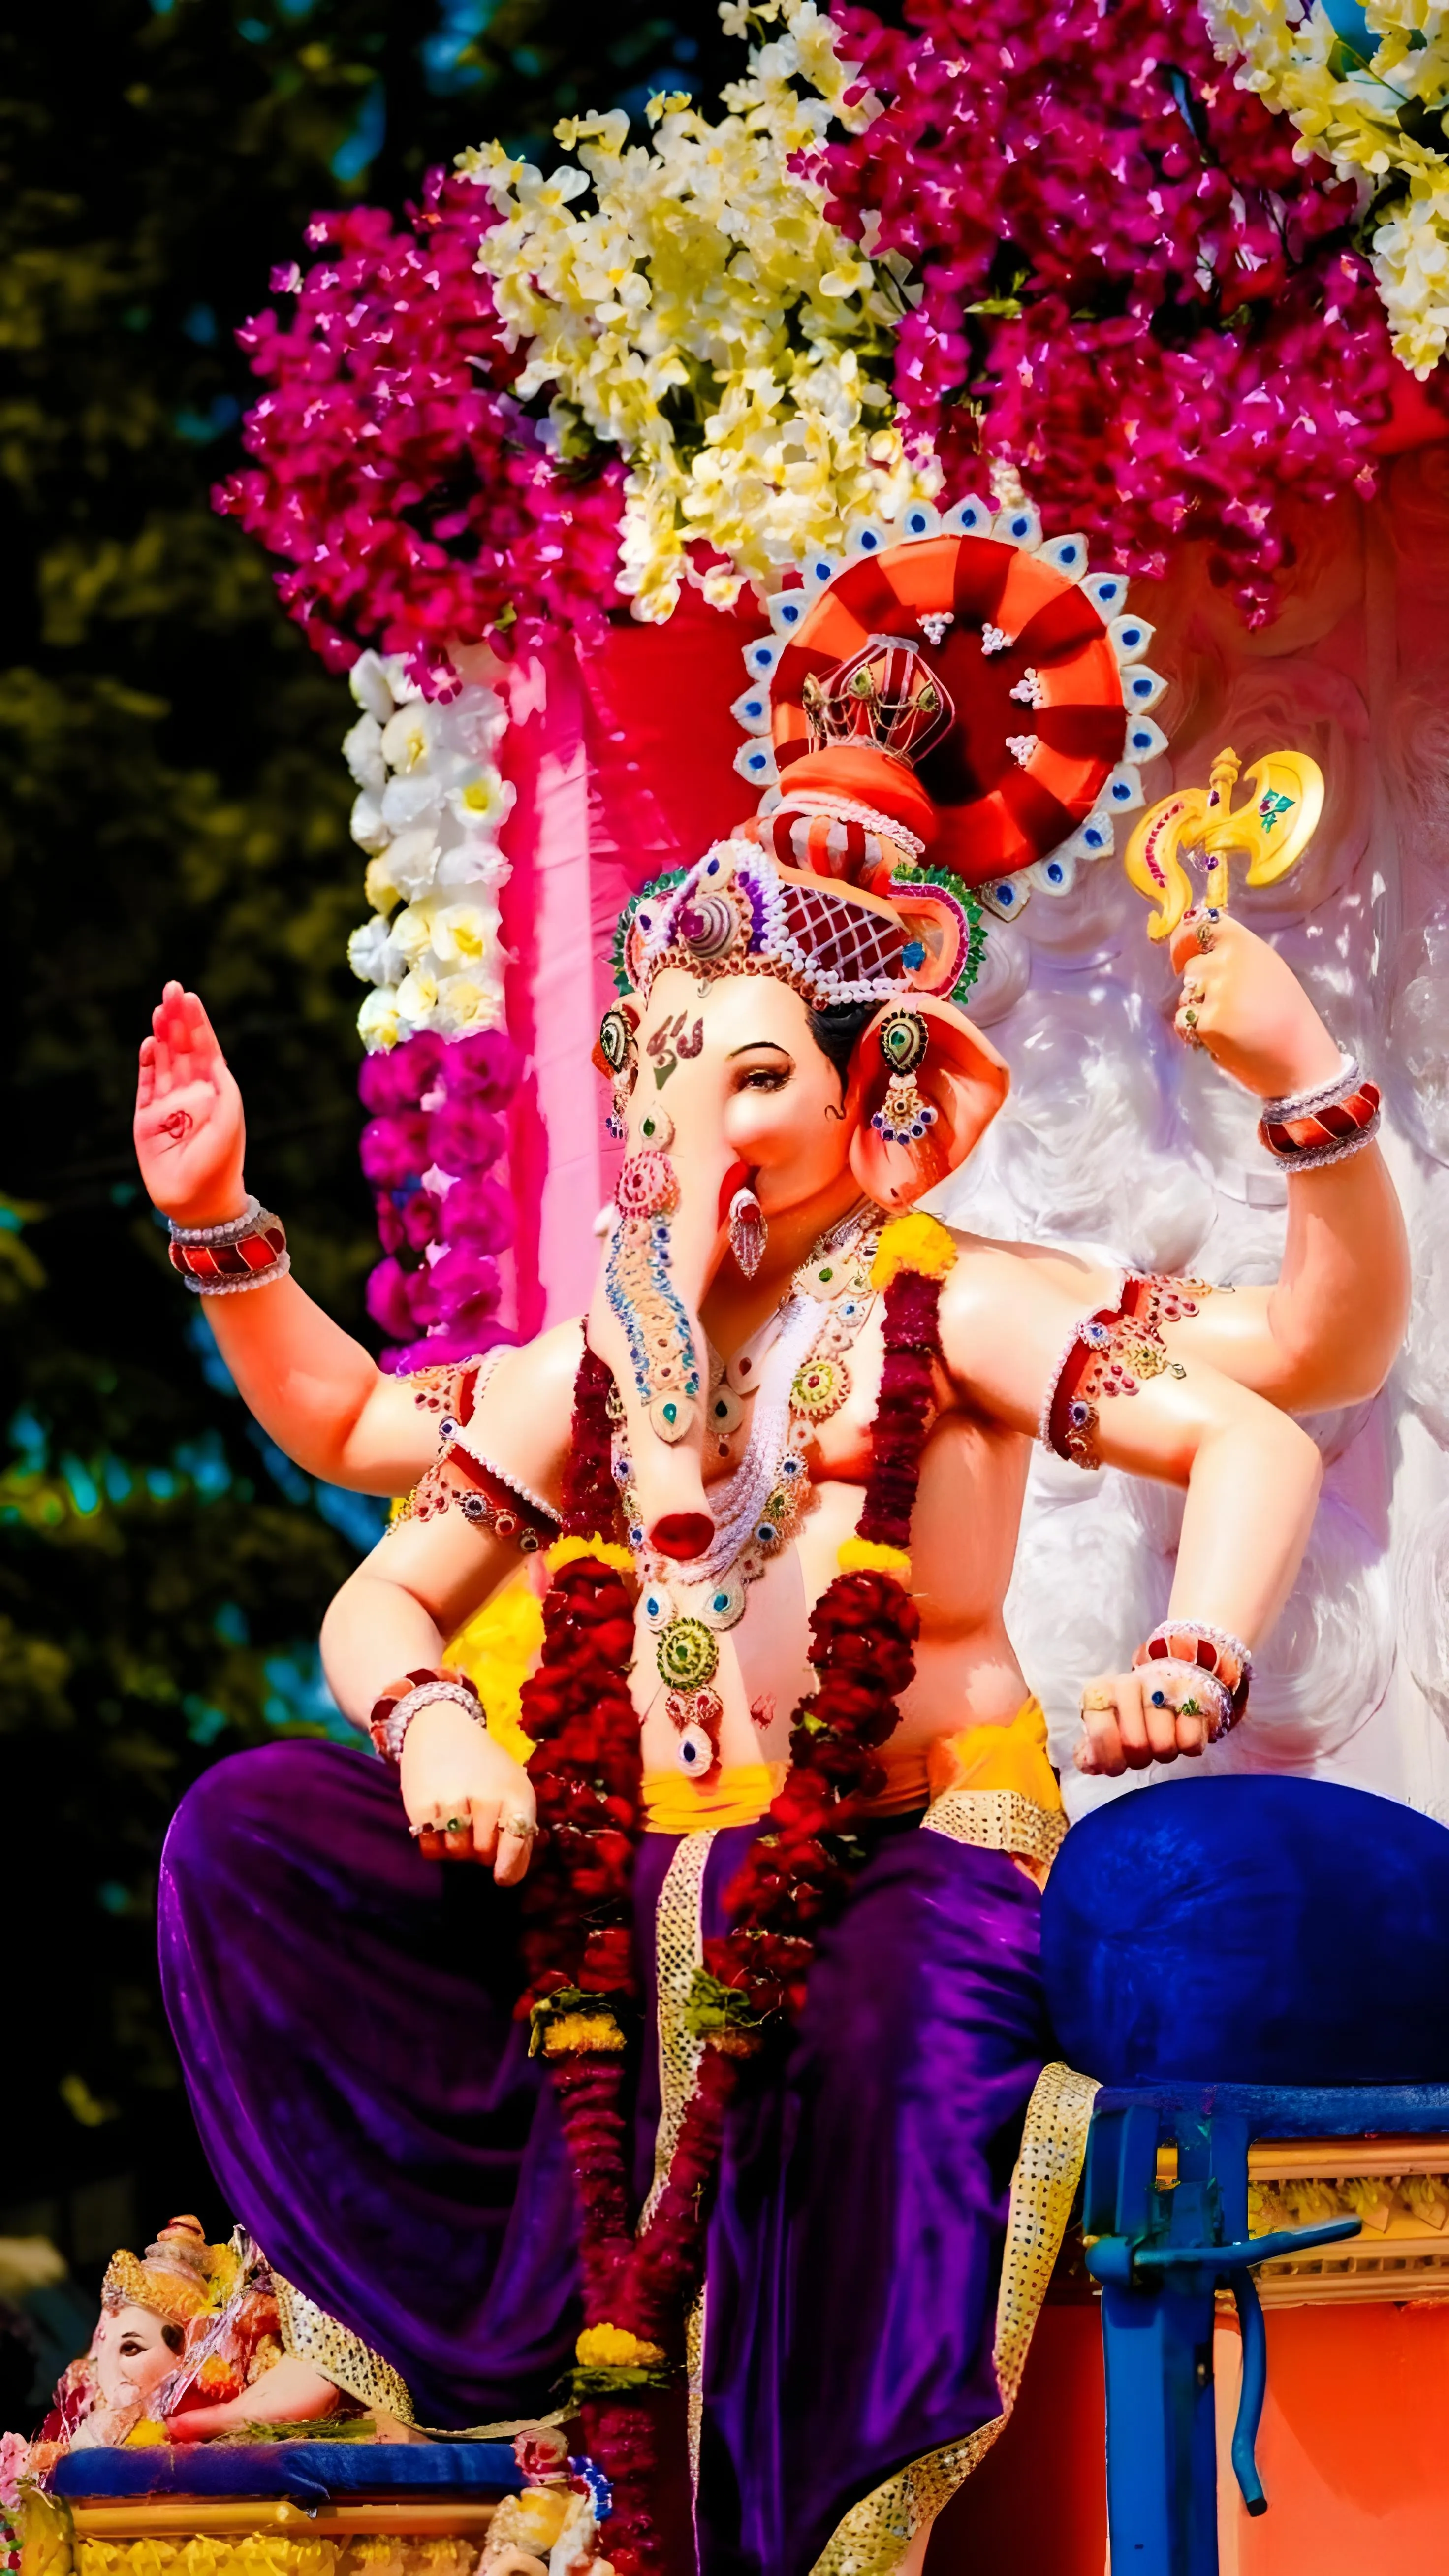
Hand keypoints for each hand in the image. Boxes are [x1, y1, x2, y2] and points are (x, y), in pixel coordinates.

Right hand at [134, 983, 246, 1226]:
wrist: (198, 1200)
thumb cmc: (220, 1163)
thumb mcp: (230, 1122)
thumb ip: (225, 1089)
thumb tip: (216, 1059)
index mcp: (215, 1091)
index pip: (205, 1048)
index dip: (197, 1022)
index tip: (190, 997)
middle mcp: (191, 1093)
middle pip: (182, 1047)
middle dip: (177, 1018)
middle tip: (171, 988)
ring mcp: (167, 1105)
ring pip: (164, 1061)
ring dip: (162, 1034)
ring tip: (158, 1009)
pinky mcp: (146, 1119)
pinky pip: (146, 1085)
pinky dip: (147, 1063)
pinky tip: (149, 1043)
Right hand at [399, 1696, 537, 1883]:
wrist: (441, 1726)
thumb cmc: (485, 1765)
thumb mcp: (513, 1786)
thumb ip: (520, 1828)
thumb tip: (511, 1874)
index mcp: (516, 1793)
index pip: (517, 1844)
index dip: (510, 1868)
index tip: (502, 1877)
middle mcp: (487, 1798)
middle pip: (483, 1855)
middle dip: (480, 1852)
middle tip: (475, 1830)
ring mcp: (453, 1802)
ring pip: (456, 1854)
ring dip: (456, 1849)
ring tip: (457, 1824)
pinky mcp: (422, 1806)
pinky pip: (431, 1850)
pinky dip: (434, 1846)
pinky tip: (438, 1825)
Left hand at [1073, 1670, 1209, 1775]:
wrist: (1162, 1686)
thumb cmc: (1127, 1716)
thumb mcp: (1103, 1728)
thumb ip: (1091, 1750)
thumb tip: (1090, 1763)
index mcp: (1100, 1692)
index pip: (1102, 1735)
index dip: (1111, 1759)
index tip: (1118, 1762)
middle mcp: (1128, 1683)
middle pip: (1135, 1745)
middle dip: (1139, 1759)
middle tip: (1142, 1753)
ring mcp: (1161, 1686)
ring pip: (1163, 1744)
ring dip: (1163, 1753)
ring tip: (1161, 1744)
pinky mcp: (1193, 1695)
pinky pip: (1191, 1740)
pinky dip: (1187, 1747)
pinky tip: (1180, 1736)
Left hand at [1168, 911, 1343, 1100]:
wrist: (1300, 1056)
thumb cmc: (1287, 1014)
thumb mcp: (1267, 967)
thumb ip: (1234, 955)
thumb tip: (1199, 947)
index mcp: (1244, 943)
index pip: (1198, 924)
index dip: (1182, 940)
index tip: (1180, 957)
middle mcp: (1227, 961)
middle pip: (1191, 968)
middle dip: (1199, 987)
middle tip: (1227, 1007)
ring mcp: (1215, 992)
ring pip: (1185, 997)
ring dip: (1197, 1011)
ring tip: (1230, 1025)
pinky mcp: (1207, 1022)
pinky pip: (1184, 1023)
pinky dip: (1196, 1034)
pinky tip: (1223, 1040)